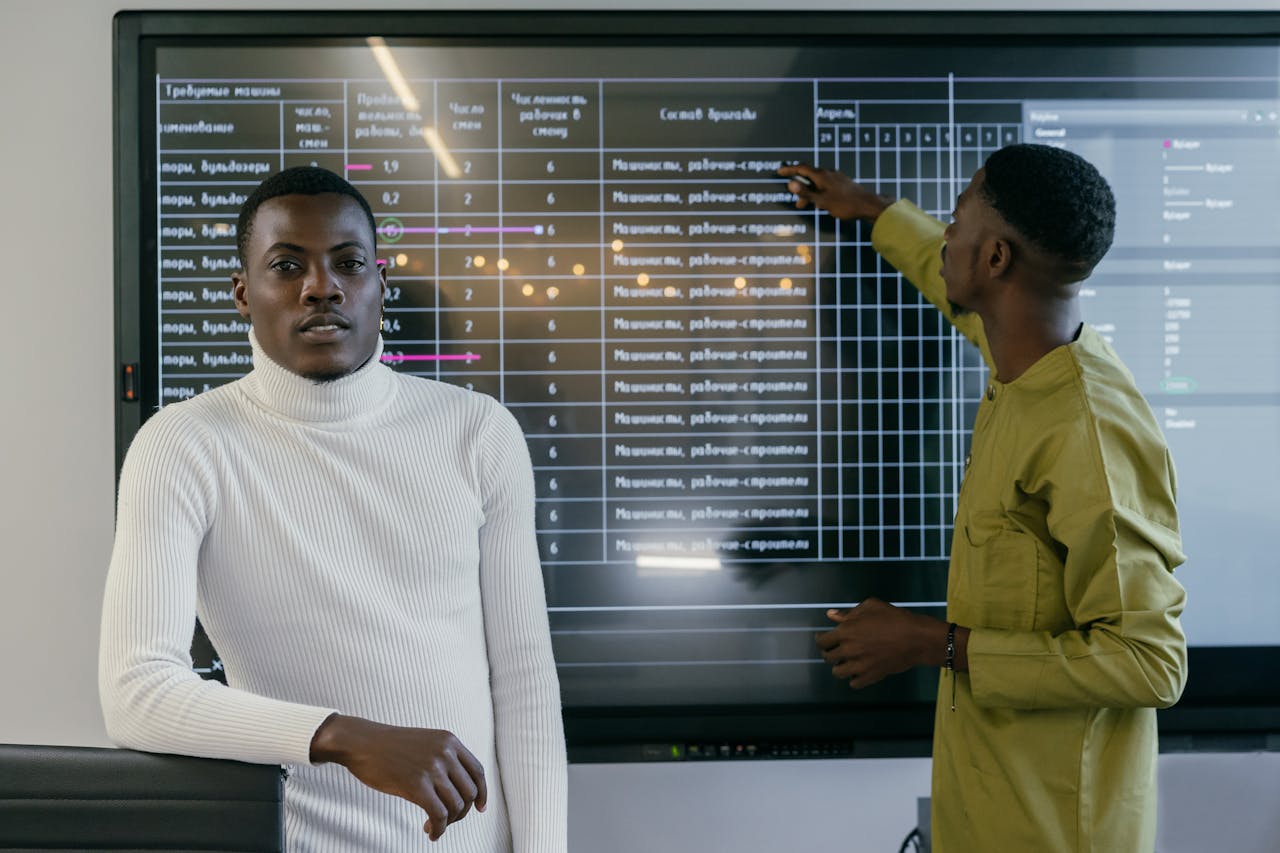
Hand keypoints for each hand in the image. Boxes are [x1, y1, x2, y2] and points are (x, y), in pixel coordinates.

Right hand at [310, 714, 486, 839]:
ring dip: (447, 822)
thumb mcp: (425, 743)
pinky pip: (439, 815)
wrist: (361, 743)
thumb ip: (444, 758)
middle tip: (445, 819)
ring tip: (431, 825)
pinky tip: (429, 832)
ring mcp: (432, 768)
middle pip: (469, 792)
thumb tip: (459, 787)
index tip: (479, 808)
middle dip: (461, 811)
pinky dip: (438, 829)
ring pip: (456, 806)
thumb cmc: (389, 747)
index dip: (482, 793)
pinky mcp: (416, 785)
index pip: (478, 771)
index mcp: (449, 741)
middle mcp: (445, 752)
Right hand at [778, 163, 893, 221]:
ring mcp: (836, 177)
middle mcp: (829, 173)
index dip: (789, 170)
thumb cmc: (845, 204)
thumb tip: (791, 184)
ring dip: (810, 192)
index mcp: (822, 175)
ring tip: (806, 205)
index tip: (780, 171)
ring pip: (817, 182)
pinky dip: (818, 192)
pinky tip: (820, 202)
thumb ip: (805, 193)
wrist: (867, 205)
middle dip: (800, 187)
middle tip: (796, 200)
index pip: (801, 168)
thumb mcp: (821, 201)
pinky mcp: (842, 183)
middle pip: (809, 176)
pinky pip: (825, 185)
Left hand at [814, 597, 946, 688]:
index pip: (822, 641)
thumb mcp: (870, 607)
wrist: (916, 639)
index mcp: (845, 631)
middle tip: (837, 649)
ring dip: (840, 667)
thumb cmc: (894, 618)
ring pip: (838, 673)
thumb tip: (831, 615)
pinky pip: (854, 684)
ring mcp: (859, 666)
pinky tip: (859, 671)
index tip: (824, 638)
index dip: (821, 639)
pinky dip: (854, 679)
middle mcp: (848, 650)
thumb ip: (848, 613)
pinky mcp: (871, 677)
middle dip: (830, 652)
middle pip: (828, 657)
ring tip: (847, 661)